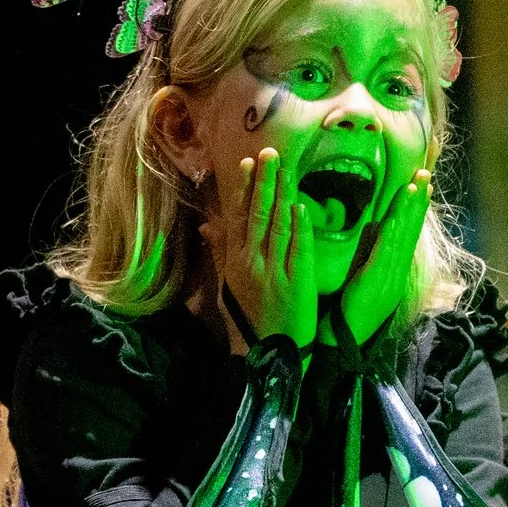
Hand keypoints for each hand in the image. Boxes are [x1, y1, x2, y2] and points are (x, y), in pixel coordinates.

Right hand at [226, 148, 315, 347]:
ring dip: (283, 195)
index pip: (238, 218)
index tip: (248, 163)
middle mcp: (252, 263)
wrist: (266, 354)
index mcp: (235, 262)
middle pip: (259, 215)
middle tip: (271, 153)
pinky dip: (299, 226)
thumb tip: (206, 223)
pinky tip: (301, 205)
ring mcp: (274, 272)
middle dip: (265, 182)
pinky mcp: (296, 283)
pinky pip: (298, 248)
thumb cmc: (247, 318)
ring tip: (287, 169)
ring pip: (279, 226)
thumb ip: (220, 251)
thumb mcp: (228, 284)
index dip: (244, 189)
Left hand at [340, 167, 430, 345]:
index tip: (422, 185)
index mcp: (395, 271)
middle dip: (418, 202)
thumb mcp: (366, 280)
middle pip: (411, 232)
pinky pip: (384, 257)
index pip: (408, 234)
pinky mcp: (374, 284)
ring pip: (401, 240)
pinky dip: (390, 238)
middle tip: (426, 174)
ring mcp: (388, 279)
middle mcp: (396, 273)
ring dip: (408, 212)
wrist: (345, 342)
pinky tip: (394, 220)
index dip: (416, 209)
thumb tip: (380, 231)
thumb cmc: (350, 312)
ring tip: (414, 186)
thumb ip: (375, 257)